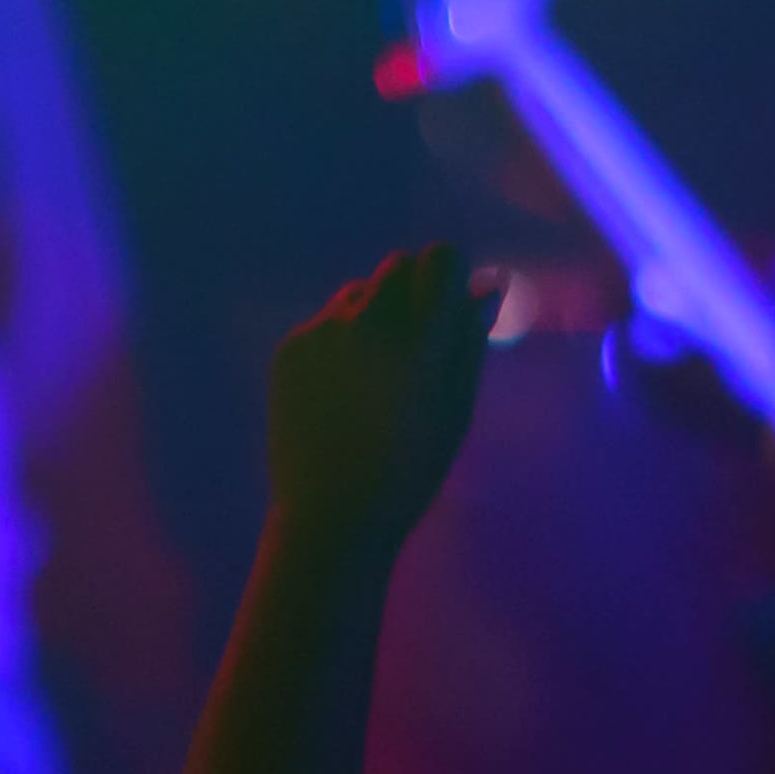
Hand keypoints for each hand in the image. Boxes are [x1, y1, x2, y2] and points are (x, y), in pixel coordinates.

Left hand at [266, 244, 500, 559]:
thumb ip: (469, 341)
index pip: (440, 258)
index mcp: (419, 337)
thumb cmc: (409, 471)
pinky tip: (338, 393)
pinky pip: (325, 322)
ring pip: (357, 292)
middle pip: (396, 265)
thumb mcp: (456, 409)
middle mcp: (368, 320)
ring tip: (371, 377)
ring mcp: (323, 331)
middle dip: (410, 290)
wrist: (331, 515)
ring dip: (371, 315)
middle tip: (411, 344)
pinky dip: (337, 342)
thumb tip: (484, 285)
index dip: (447, 280)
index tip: (446, 309)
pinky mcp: (290, 347)